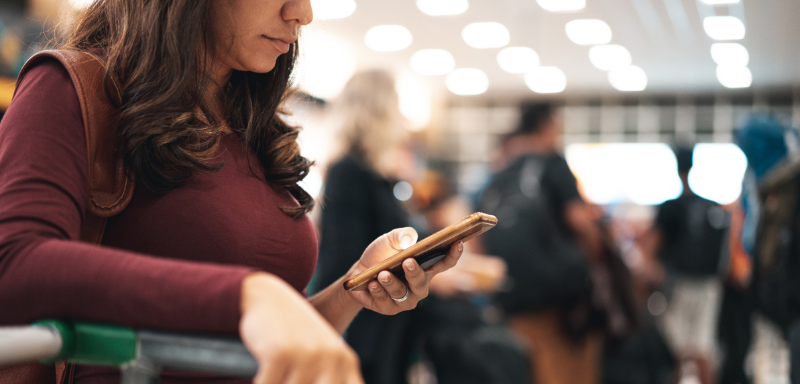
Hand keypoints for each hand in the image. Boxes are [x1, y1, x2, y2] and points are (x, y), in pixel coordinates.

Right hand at [240, 273, 362, 383]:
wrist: (266, 297)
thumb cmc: (293, 334)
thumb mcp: (319, 356)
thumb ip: (329, 378)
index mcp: (345, 362)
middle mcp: (331, 358)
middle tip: (288, 382)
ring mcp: (307, 355)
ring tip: (277, 377)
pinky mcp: (281, 353)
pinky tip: (259, 379)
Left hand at [344, 227, 463, 314]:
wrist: (358, 273)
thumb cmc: (380, 255)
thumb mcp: (389, 240)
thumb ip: (401, 236)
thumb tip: (410, 239)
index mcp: (425, 268)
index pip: (444, 263)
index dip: (453, 254)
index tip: (458, 243)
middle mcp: (419, 286)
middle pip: (422, 283)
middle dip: (415, 273)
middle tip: (407, 262)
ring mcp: (405, 299)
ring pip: (402, 293)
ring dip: (391, 283)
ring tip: (382, 274)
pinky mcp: (389, 308)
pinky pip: (386, 302)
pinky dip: (378, 292)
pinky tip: (372, 284)